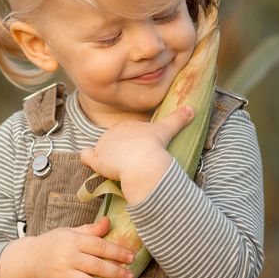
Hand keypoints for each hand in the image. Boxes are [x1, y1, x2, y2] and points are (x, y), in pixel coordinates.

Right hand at [27, 216, 135, 277]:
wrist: (29, 258)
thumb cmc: (55, 243)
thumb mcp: (71, 232)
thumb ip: (91, 229)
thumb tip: (108, 221)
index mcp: (73, 241)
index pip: (99, 246)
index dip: (117, 252)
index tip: (131, 258)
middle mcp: (67, 257)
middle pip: (95, 265)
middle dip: (115, 272)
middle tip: (130, 277)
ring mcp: (61, 274)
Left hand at [79, 106, 194, 202]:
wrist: (143, 162)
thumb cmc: (155, 145)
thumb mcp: (167, 129)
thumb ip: (178, 118)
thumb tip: (192, 108)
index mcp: (126, 126)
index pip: (125, 136)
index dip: (132, 146)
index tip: (140, 155)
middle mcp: (111, 133)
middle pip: (113, 145)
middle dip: (120, 153)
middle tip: (132, 165)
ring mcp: (102, 146)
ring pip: (102, 152)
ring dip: (107, 159)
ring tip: (119, 169)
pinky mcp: (96, 160)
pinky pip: (86, 157)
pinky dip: (88, 160)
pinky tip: (93, 164)